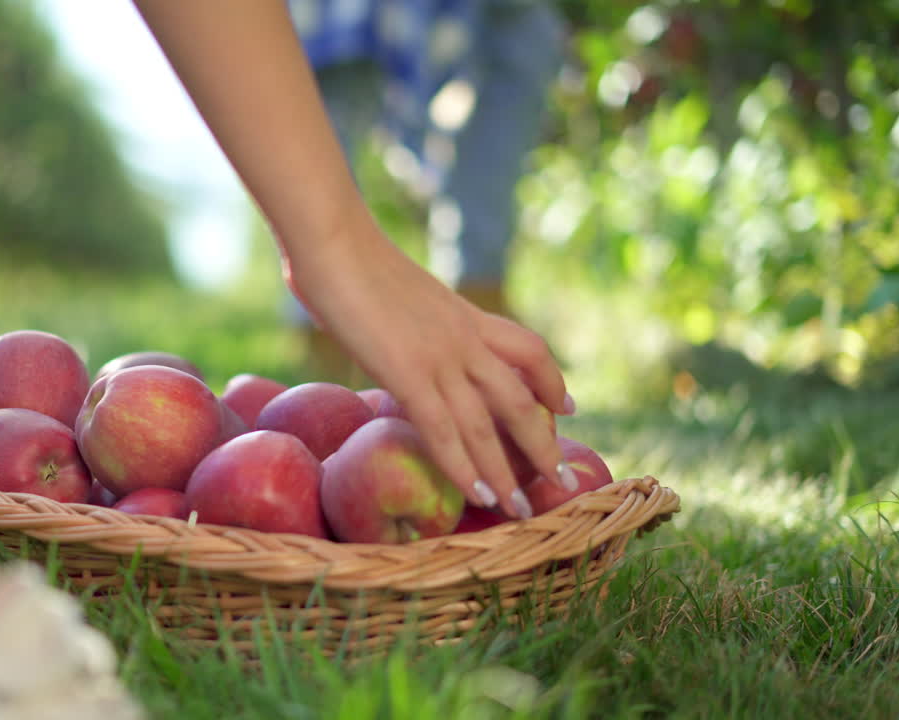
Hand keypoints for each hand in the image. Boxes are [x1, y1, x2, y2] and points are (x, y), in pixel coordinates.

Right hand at [286, 217, 568, 518]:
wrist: (332, 238)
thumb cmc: (344, 253)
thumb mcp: (395, 287)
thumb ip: (403, 310)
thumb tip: (382, 317)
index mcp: (462, 313)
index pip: (527, 349)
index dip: (551, 380)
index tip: (566, 405)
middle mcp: (463, 337)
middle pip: (521, 396)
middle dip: (543, 442)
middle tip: (560, 478)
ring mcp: (440, 356)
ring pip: (490, 423)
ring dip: (507, 471)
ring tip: (519, 508)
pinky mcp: (408, 372)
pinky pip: (445, 430)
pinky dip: (464, 467)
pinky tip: (477, 495)